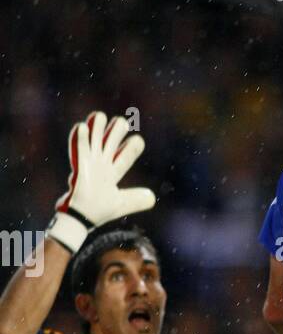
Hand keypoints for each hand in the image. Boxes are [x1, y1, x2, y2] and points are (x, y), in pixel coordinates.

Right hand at [47, 111, 155, 254]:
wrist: (81, 218)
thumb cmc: (99, 210)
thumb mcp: (121, 204)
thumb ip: (135, 199)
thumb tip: (152, 197)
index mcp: (112, 173)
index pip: (124, 158)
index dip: (131, 149)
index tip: (138, 140)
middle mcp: (101, 166)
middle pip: (110, 144)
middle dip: (115, 133)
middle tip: (122, 121)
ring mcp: (89, 165)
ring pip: (94, 142)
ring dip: (97, 129)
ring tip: (100, 115)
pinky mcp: (79, 168)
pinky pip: (80, 151)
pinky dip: (80, 140)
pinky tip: (82, 127)